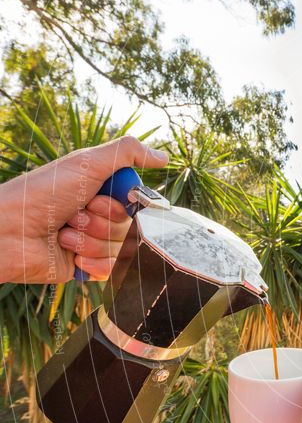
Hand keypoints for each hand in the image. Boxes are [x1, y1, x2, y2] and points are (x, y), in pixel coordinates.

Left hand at [0, 136, 167, 282]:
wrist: (7, 232)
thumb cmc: (41, 193)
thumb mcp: (87, 162)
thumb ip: (128, 152)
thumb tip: (164, 157)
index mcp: (102, 191)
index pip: (137, 203)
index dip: (121, 204)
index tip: (97, 199)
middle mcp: (100, 216)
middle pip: (132, 228)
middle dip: (103, 223)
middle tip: (75, 215)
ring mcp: (93, 242)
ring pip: (122, 250)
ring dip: (92, 242)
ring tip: (64, 234)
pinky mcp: (86, 266)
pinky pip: (111, 270)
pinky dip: (92, 262)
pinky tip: (70, 255)